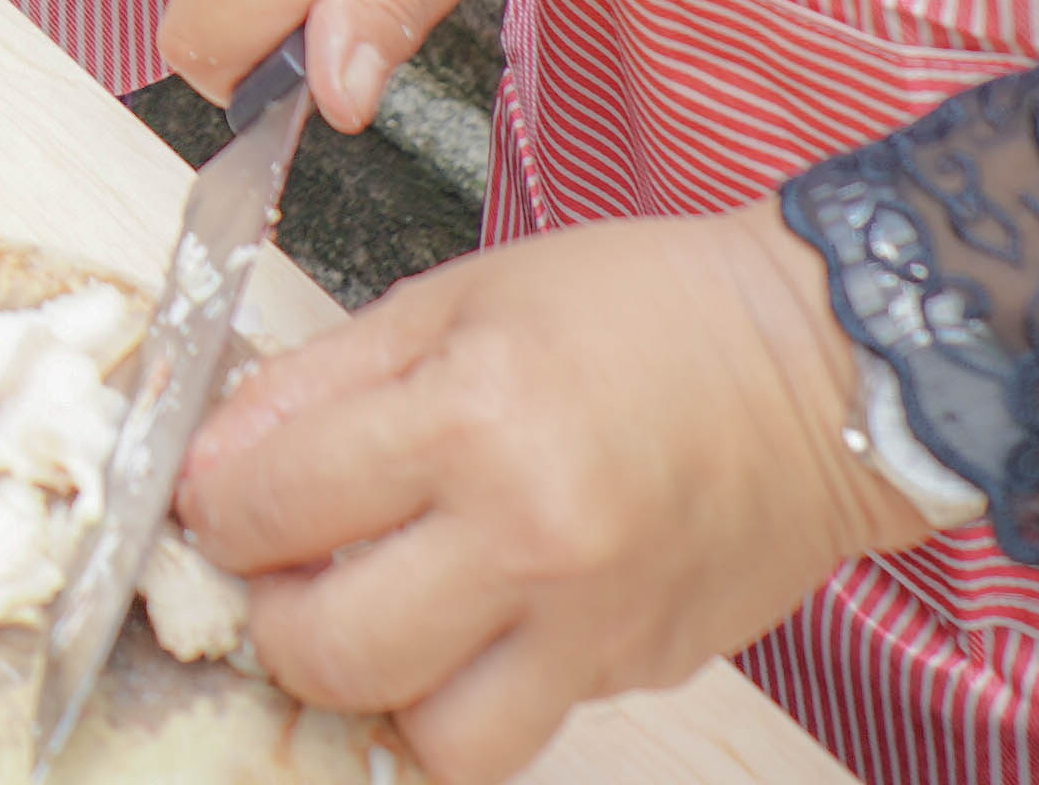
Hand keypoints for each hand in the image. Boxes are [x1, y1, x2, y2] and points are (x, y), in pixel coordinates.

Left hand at [183, 202, 941, 781]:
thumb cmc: (646, 309)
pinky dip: (471, 689)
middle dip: (275, 620)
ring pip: (432, 741)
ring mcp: (591, 628)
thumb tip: (213, 454)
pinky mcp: (636, 672)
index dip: (215, 511)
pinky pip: (522, 725)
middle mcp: (531, 543)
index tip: (214, 500)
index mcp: (474, 422)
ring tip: (376, 620)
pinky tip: (469, 621)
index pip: (276, 510)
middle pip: (333, 655)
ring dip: (379, 692)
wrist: (825, 365)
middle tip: (284, 570)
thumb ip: (322, 380)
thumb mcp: (461, 297)